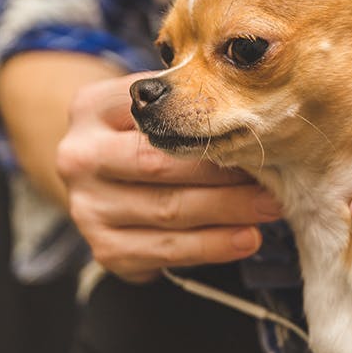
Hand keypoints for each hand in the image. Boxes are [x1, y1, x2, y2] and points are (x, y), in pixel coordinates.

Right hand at [56, 72, 283, 282]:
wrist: (105, 185)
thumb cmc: (143, 138)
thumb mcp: (152, 108)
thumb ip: (183, 102)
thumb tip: (250, 105)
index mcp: (90, 109)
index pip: (153, 115)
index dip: (204, 124)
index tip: (250, 128)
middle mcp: (79, 157)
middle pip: (159, 165)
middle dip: (222, 173)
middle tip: (272, 177)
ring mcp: (87, 207)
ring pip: (168, 211)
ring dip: (227, 211)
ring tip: (269, 207)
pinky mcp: (105, 249)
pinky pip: (167, 250)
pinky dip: (212, 246)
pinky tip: (246, 239)